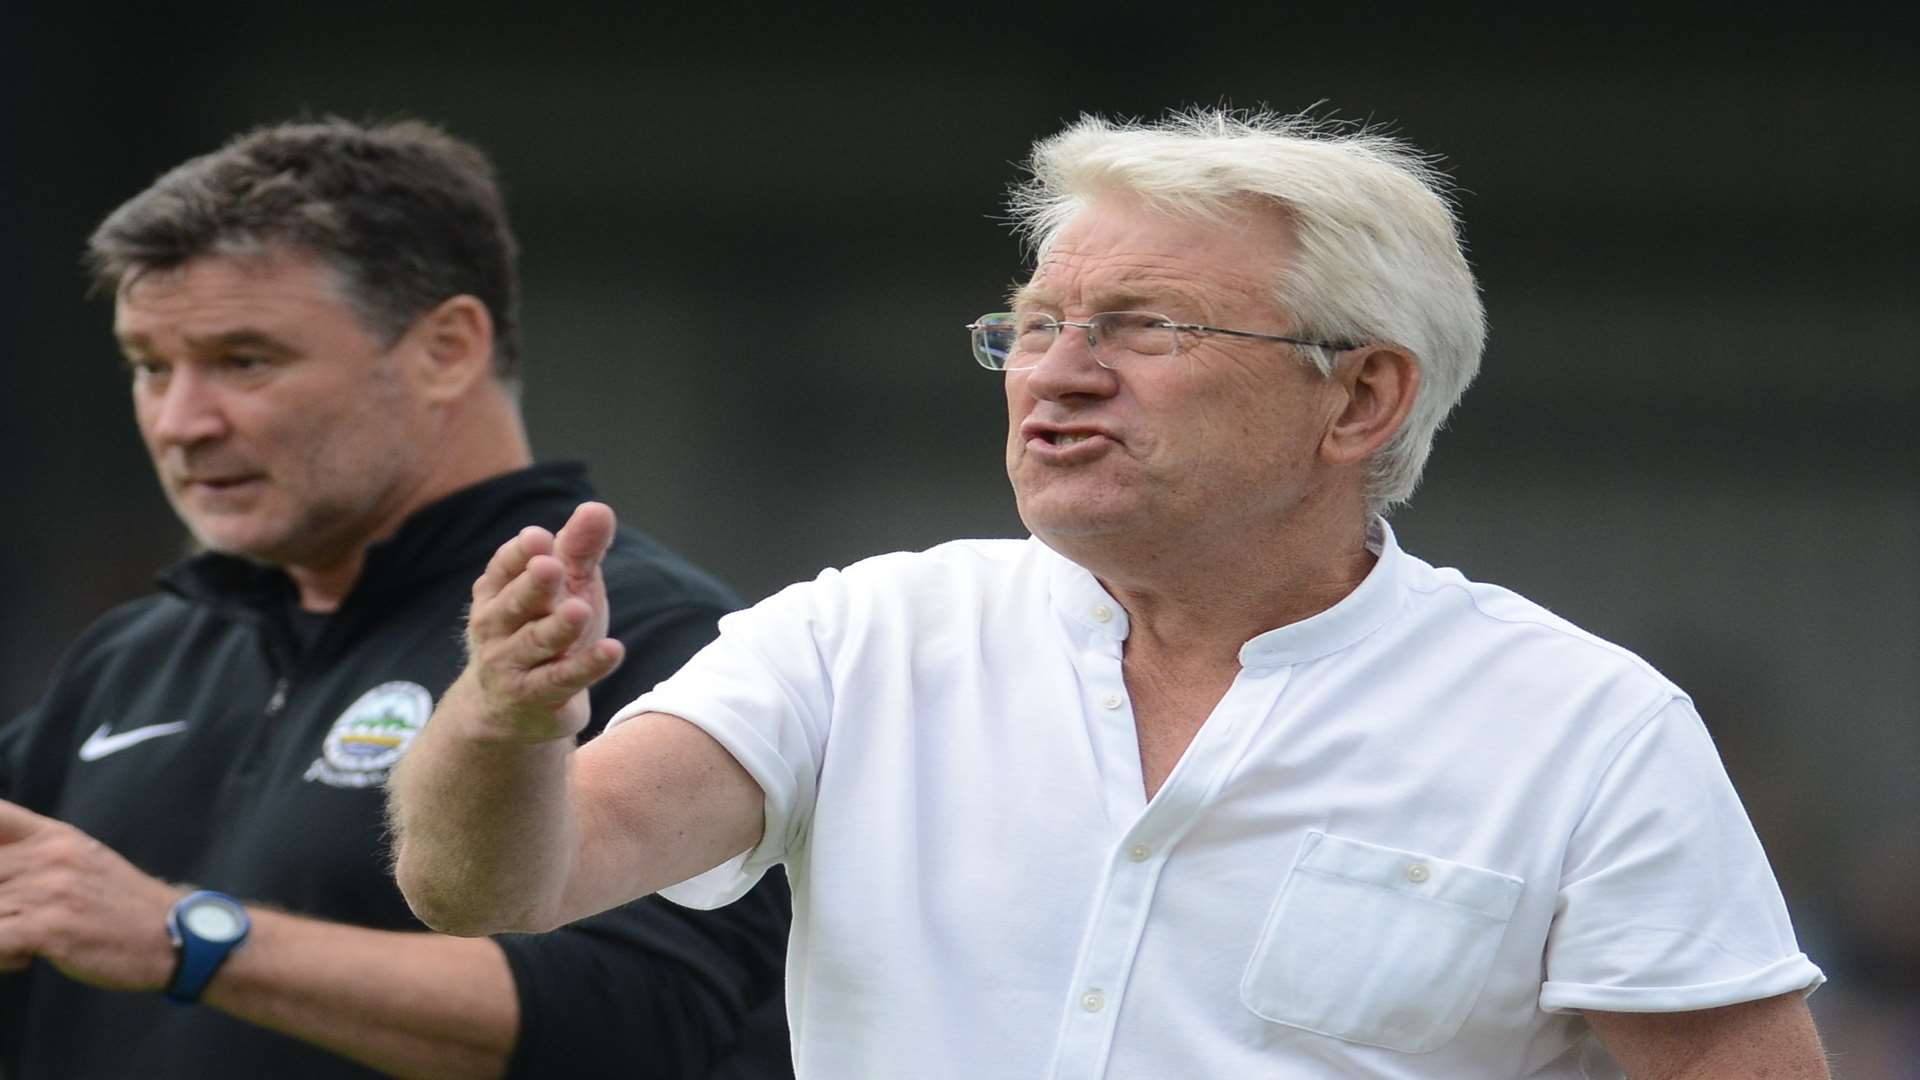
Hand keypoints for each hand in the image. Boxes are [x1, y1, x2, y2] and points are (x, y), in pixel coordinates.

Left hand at [0, 798, 186, 989]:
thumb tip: (3, 860)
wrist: (172, 935)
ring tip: (19, 941)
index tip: (3, 864)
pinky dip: (0, 954)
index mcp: (54, 837)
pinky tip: (22, 957)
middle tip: (15, 917)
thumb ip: (37, 853)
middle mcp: (48, 856)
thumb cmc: (124, 905)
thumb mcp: (83, 860)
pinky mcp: (47, 928)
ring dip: (0, 928)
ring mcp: (48, 891)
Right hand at [457, 501, 626, 742]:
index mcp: (497, 593)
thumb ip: (580, 550)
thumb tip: (598, 508)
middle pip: (515, 604)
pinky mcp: (536, 698)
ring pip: (536, 642)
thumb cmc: (542, 630)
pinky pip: (562, 679)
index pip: (503, 569)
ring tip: (580, 610)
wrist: (512, 710)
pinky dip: (587, 666)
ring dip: (558, 627)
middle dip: (533, 586)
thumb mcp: (565, 587)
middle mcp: (496, 628)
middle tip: (551, 567)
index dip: (519, 554)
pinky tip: (613, 651)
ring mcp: (511, 666)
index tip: (538, 537)